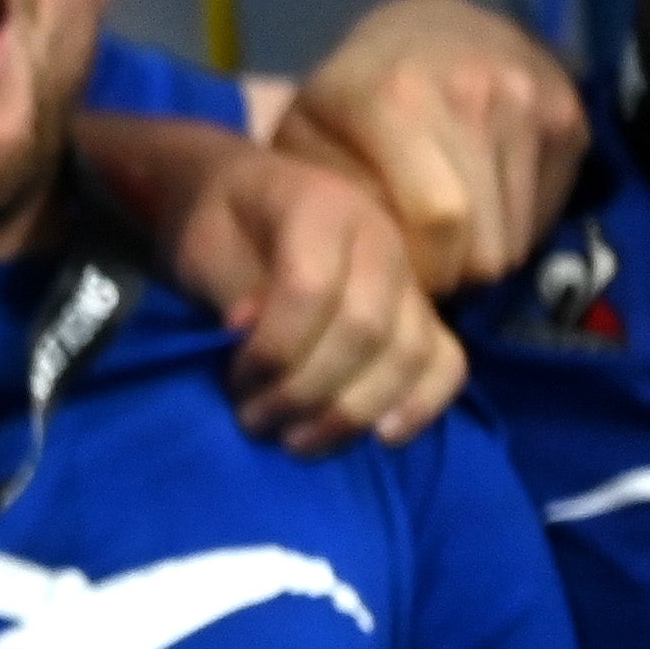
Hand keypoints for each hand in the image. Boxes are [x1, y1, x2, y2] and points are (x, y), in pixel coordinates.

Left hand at [152, 132, 466, 450]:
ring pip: (408, 354)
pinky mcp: (426, 316)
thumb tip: (245, 331)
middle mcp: (380, 237)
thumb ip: (230, 289)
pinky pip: (447, 363)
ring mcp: (410, 277)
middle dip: (306, 391)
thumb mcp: (202, 248)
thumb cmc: (216, 230)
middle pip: (365, 330)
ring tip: (296, 443)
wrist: (244, 205)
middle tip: (256, 423)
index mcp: (322, 207)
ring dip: (350, 411)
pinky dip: (420, 405)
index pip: (311, 289)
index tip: (234, 383)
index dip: (272, 350)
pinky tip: (382, 439)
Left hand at [274, 0, 582, 295]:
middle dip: (454, 272)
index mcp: (399, 97)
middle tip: (425, 261)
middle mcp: (478, 92)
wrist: (432, 28)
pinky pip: (547, 211)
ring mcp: (534, 101)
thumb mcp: (305, 137)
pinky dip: (515, 225)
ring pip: (519, 236)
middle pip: (487, 241)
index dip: (423, 266)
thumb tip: (342, 269)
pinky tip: (481, 202)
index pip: (439, 218)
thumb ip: (316, 199)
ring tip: (448, 232)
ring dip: (485, 251)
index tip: (400, 272)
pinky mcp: (572, 117)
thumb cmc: (350, 96)